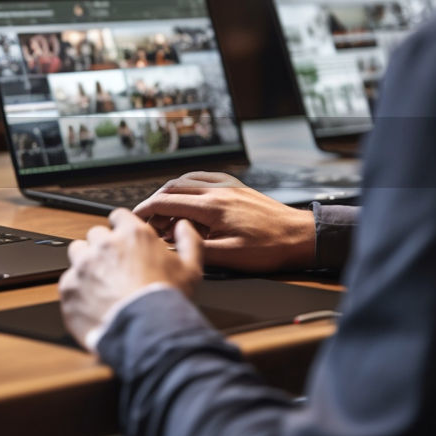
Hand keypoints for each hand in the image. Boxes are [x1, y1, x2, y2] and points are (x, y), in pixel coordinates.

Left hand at [59, 209, 202, 349]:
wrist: (144, 332)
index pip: (118, 216)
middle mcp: (104, 245)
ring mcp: (83, 265)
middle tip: (115, 267)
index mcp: (132, 235)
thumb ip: (189, 241)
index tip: (124, 241)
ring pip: (78, 252)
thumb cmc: (165, 301)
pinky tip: (93, 301)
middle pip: (96, 234)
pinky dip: (78, 288)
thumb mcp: (191, 269)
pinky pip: (68, 280)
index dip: (121, 228)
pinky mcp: (69, 286)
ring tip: (101, 282)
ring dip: (86, 262)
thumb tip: (184, 227)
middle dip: (103, 247)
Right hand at [132, 172, 314, 272]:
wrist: (301, 236)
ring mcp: (228, 186)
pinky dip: (188, 187)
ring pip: (187, 181)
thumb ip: (196, 250)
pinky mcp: (237, 187)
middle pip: (173, 188)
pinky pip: (204, 178)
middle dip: (154, 203)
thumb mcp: (230, 257)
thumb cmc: (269, 248)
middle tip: (147, 221)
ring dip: (170, 194)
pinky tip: (188, 200)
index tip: (134, 218)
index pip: (167, 202)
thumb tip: (169, 249)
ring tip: (166, 215)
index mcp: (213, 207)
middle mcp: (218, 190)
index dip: (146, 210)